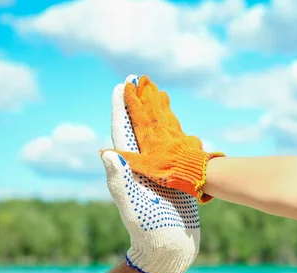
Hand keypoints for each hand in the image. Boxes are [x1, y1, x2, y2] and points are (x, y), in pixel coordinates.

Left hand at [100, 75, 199, 272]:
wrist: (167, 251)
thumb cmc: (149, 232)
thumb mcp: (132, 207)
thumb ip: (119, 181)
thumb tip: (106, 153)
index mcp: (129, 169)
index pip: (122, 133)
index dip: (122, 108)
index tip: (122, 85)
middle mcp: (142, 168)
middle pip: (139, 130)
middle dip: (139, 106)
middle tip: (140, 82)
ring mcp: (158, 174)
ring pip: (156, 139)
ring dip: (156, 118)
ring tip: (159, 97)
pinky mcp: (174, 181)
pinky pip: (173, 153)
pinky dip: (175, 137)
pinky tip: (179, 130)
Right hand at [103, 75, 224, 203]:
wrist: (194, 169)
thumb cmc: (168, 169)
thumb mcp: (143, 166)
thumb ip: (125, 158)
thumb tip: (103, 152)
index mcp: (148, 134)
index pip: (138, 112)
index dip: (132, 98)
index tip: (129, 85)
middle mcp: (160, 128)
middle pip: (152, 106)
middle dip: (147, 92)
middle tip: (144, 78)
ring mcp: (172, 130)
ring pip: (164, 109)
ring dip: (159, 98)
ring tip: (156, 88)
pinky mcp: (182, 135)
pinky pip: (173, 118)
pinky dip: (169, 110)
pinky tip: (169, 109)